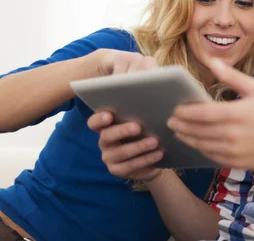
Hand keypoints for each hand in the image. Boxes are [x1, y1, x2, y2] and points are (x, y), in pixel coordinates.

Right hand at [88, 51, 163, 180]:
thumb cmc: (149, 128)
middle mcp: (104, 140)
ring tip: (155, 141)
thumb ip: (142, 105)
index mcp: (106, 125)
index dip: (99, 118)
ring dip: (138, 146)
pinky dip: (146, 159)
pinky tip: (159, 153)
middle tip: (138, 126)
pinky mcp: (117, 170)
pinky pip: (130, 166)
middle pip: (107, 136)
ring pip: (120, 152)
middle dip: (122, 131)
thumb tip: (151, 84)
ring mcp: (109, 157)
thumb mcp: (145, 116)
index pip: (94, 122)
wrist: (155, 154)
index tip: (110, 115)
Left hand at [167, 59, 253, 170]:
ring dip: (187, 139)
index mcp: (237, 113)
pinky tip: (195, 142)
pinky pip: (211, 156)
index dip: (185, 113)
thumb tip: (212, 61)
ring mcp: (234, 151)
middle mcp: (233, 134)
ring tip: (178, 132)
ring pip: (202, 145)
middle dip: (181, 126)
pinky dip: (200, 149)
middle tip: (170, 121)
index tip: (175, 109)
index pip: (202, 114)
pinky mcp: (235, 163)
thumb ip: (231, 76)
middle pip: (198, 131)